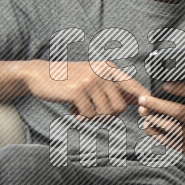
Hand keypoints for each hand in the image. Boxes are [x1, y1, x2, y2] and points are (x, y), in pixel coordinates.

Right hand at [24, 58, 145, 118]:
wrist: (39, 75)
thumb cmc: (69, 80)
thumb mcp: (94, 78)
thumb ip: (114, 88)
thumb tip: (140, 101)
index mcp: (109, 68)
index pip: (134, 87)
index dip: (144, 101)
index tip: (145, 112)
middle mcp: (103, 72)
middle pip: (120, 107)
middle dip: (109, 115)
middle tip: (94, 111)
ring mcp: (91, 80)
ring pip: (106, 113)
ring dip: (93, 116)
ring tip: (81, 108)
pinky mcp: (78, 91)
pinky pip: (89, 115)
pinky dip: (81, 116)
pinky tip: (72, 108)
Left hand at [137, 48, 184, 166]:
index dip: (183, 89)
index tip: (165, 84)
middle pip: (182, 112)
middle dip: (160, 105)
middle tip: (143, 98)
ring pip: (174, 129)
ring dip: (155, 119)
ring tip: (142, 111)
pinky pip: (172, 142)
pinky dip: (158, 134)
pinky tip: (148, 125)